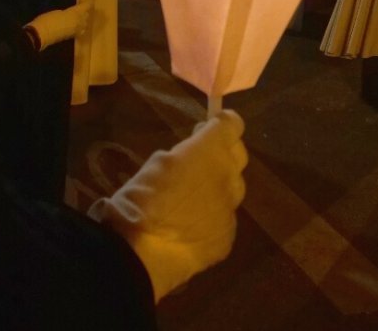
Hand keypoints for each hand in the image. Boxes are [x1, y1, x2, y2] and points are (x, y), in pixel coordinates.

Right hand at [24, 4, 89, 50]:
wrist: (41, 35)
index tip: (84, 1)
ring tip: (78, 18)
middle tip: (80, 9)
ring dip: (82, 21)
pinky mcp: (71, 37)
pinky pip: (79, 31)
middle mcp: (79, 21)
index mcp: (75, 13)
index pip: (86, 6)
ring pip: (84, 24)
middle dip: (84, 12)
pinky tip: (74, 26)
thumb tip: (70, 15)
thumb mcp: (57, 12)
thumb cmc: (47, 20)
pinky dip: (78, 28)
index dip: (86, 4)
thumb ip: (67, 13)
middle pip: (86, 16)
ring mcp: (76, 30)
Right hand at [88, 110, 247, 301]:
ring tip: (191, 201)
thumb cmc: (140, 199)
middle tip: (200, 161)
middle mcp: (228, 176)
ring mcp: (230, 209)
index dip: (222, 124)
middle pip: (238, 157)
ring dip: (217, 189)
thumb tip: (192, 157)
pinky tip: (190, 228)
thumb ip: (183, 155)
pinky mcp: (228, 237)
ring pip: (232, 191)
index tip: (208, 129)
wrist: (144, 252)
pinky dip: (211, 219)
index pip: (233, 125)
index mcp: (210, 151)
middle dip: (222, 154)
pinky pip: (224, 220)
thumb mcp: (155, 163)